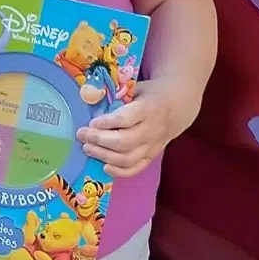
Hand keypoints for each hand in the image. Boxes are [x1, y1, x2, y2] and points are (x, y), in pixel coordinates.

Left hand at [77, 77, 199, 178]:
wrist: (176, 106)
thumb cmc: (150, 95)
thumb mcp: (137, 88)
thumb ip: (119, 95)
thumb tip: (91, 100)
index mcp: (148, 108)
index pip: (125, 119)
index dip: (106, 123)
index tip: (91, 123)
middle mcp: (152, 129)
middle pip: (123, 142)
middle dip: (99, 140)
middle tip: (82, 135)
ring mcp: (153, 145)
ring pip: (127, 158)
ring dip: (103, 156)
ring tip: (87, 148)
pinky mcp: (152, 156)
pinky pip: (135, 169)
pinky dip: (119, 172)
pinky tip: (104, 166)